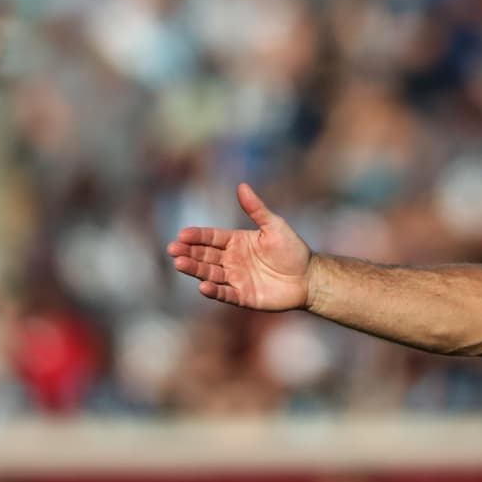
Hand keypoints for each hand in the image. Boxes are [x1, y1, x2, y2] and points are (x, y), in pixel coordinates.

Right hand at [167, 183, 311, 309]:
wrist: (309, 277)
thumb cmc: (292, 249)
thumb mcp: (274, 226)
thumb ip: (256, 209)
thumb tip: (241, 185)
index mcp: (236, 242)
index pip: (211, 237)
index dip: (197, 236)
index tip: (182, 234)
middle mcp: (232, 260)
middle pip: (205, 255)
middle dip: (188, 252)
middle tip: (173, 249)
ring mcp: (235, 279)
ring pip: (210, 273)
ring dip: (194, 269)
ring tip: (180, 263)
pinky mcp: (243, 296)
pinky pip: (225, 293)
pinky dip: (213, 291)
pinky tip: (202, 286)